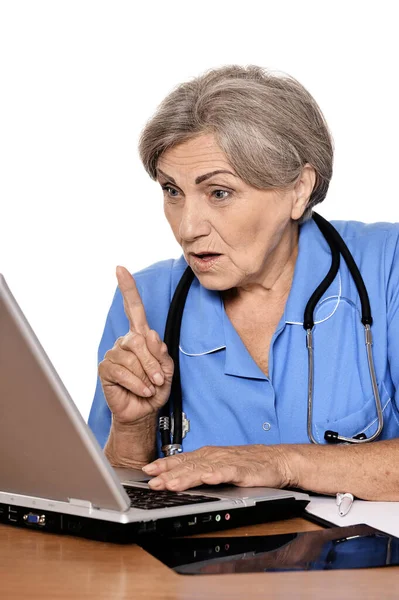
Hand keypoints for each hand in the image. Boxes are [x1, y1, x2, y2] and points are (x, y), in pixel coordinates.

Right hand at [98, 266, 173, 424]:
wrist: (144, 411)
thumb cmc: (155, 388)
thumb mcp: (168, 369)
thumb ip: (161, 352)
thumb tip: (149, 335)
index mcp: (141, 337)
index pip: (134, 309)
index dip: (128, 289)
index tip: (120, 269)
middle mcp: (125, 342)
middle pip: (139, 340)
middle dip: (153, 362)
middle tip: (159, 379)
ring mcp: (114, 354)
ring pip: (131, 357)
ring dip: (146, 374)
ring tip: (150, 386)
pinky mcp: (105, 369)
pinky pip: (122, 371)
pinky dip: (136, 383)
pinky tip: (141, 390)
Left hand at [142, 444, 295, 490]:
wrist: (278, 460)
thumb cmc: (248, 464)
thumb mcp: (219, 465)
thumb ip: (199, 470)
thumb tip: (176, 478)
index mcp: (207, 455)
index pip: (181, 459)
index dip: (164, 465)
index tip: (147, 471)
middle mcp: (215, 456)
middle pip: (188, 465)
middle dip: (169, 474)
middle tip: (153, 482)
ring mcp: (228, 462)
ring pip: (203, 469)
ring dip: (186, 476)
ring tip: (172, 484)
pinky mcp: (244, 470)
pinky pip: (229, 472)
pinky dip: (217, 474)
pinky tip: (208, 478)